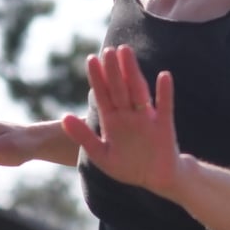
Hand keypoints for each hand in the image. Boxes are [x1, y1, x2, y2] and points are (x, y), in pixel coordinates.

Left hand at [61, 45, 181, 195]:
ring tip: (127, 53)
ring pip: (139, 91)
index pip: (103, 94)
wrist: (157, 180)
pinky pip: (165, 107)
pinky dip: (165, 93)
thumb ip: (84, 136)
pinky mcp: (164, 127)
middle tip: (109, 50)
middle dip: (114, 70)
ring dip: (133, 73)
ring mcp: (147, 119)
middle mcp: (129, 115)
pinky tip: (164, 76)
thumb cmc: (128, 167)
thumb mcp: (101, 155)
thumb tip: (64, 117)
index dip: (97, 78)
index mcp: (113, 121)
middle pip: (120, 89)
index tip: (92, 59)